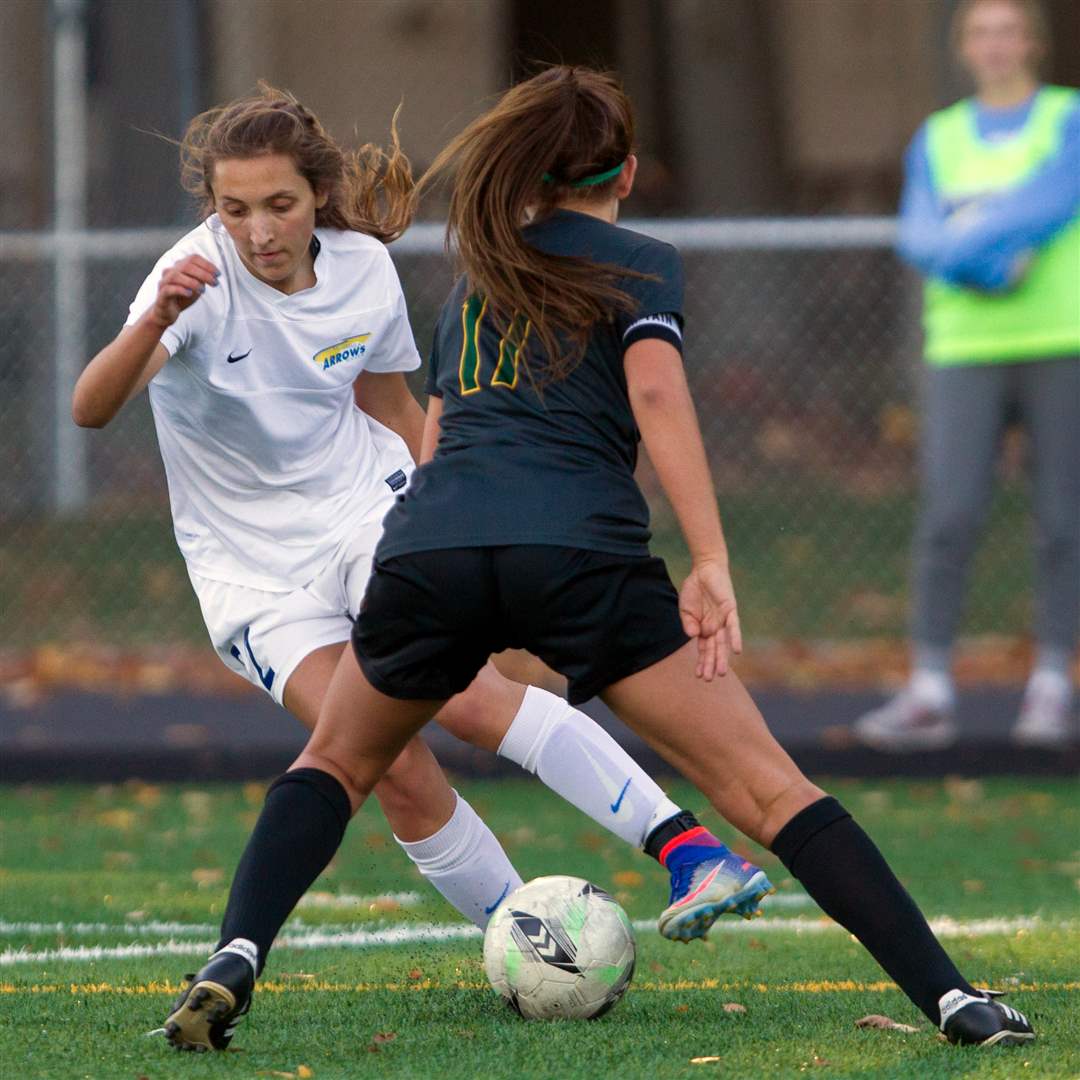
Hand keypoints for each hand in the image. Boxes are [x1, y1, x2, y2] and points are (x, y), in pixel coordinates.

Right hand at [148, 255, 218, 328]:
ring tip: (203, 290)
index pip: (193, 258)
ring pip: (176, 275)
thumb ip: (203, 279)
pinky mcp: (161, 294)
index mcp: (179, 266)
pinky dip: (181, 290)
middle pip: (186, 265)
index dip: (207, 264)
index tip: (218, 274)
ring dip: (192, 282)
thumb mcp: (196, 286)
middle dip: (203, 274)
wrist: (168, 311)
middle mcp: (170, 271)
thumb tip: (214, 275)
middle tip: (215, 283)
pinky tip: (190, 294)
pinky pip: (169, 289)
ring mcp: (164, 282)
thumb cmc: (183, 296)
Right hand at [678, 560, 742, 680]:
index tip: (699, 676)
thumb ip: (688, 623)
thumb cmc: (694, 590)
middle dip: (711, 664)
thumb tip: (692, 636)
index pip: (703, 650)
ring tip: (721, 673)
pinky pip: (733, 626)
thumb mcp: (685, 609)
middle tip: (709, 680)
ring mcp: (723, 620)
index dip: (702, 662)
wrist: (704, 570)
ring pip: (723, 642)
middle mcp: (715, 628)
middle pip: (714, 650)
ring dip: (722, 657)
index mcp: (703, 629)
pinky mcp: (730, 610)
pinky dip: (735, 638)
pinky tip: (736, 651)